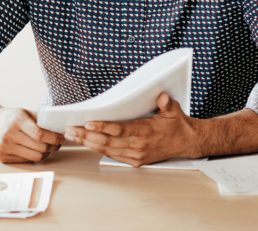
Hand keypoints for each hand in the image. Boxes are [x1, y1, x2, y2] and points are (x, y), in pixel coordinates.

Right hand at [0, 107, 63, 162]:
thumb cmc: (9, 118)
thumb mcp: (23, 112)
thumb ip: (40, 118)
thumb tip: (59, 127)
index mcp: (16, 120)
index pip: (39, 133)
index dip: (54, 138)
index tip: (61, 137)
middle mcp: (9, 134)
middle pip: (40, 147)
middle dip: (53, 146)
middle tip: (58, 143)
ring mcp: (5, 147)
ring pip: (35, 157)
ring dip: (46, 153)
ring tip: (48, 148)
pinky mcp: (3, 157)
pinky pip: (26, 161)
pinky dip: (34, 157)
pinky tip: (35, 151)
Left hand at [64, 93, 197, 166]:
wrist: (187, 143)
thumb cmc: (177, 124)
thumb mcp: (173, 109)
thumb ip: (165, 103)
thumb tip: (160, 96)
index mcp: (146, 132)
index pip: (120, 129)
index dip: (102, 127)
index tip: (87, 123)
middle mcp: (139, 146)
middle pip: (107, 142)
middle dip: (86, 136)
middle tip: (70, 130)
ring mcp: (136, 155)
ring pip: (106, 150)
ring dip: (87, 143)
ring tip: (72, 136)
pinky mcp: (135, 161)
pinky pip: (112, 155)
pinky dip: (97, 148)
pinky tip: (86, 143)